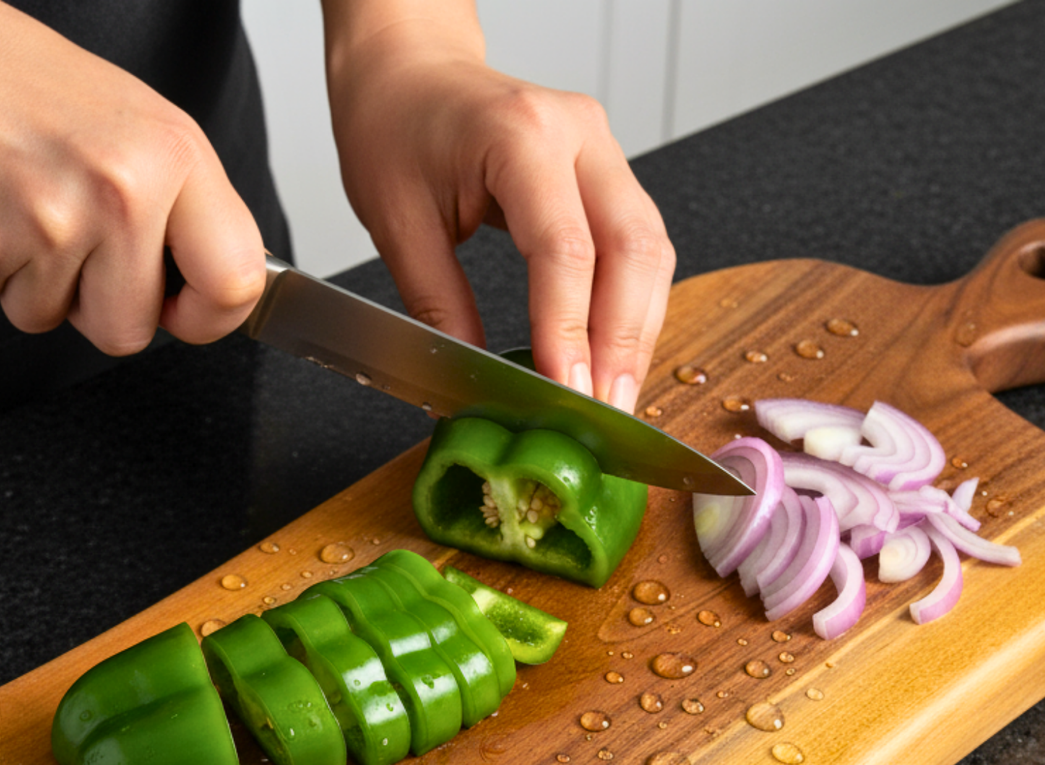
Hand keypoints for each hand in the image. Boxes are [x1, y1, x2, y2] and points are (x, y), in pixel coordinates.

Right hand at [0, 0, 265, 353]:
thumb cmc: (31, 90)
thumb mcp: (144, 130)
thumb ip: (188, 213)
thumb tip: (213, 294)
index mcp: (173, 157)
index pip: (235, 282)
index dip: (209, 317)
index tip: (183, 309)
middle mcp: (118, 190)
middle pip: (128, 333)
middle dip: (98, 307)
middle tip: (74, 240)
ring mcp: (47, 222)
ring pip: (50, 321)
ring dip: (33, 283)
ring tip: (21, 206)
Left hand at [324, 7, 673, 414]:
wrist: (407, 71)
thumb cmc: (394, 127)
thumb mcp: (397, 224)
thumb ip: (439, 307)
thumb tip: (471, 386)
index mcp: (520, 135)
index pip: (564, 249)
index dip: (569, 333)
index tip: (566, 394)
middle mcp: (578, 135)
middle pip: (633, 250)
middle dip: (623, 343)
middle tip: (607, 412)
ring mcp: (603, 151)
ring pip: (650, 252)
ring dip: (636, 332)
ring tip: (613, 398)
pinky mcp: (608, 175)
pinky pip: (638, 249)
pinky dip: (631, 309)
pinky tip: (612, 356)